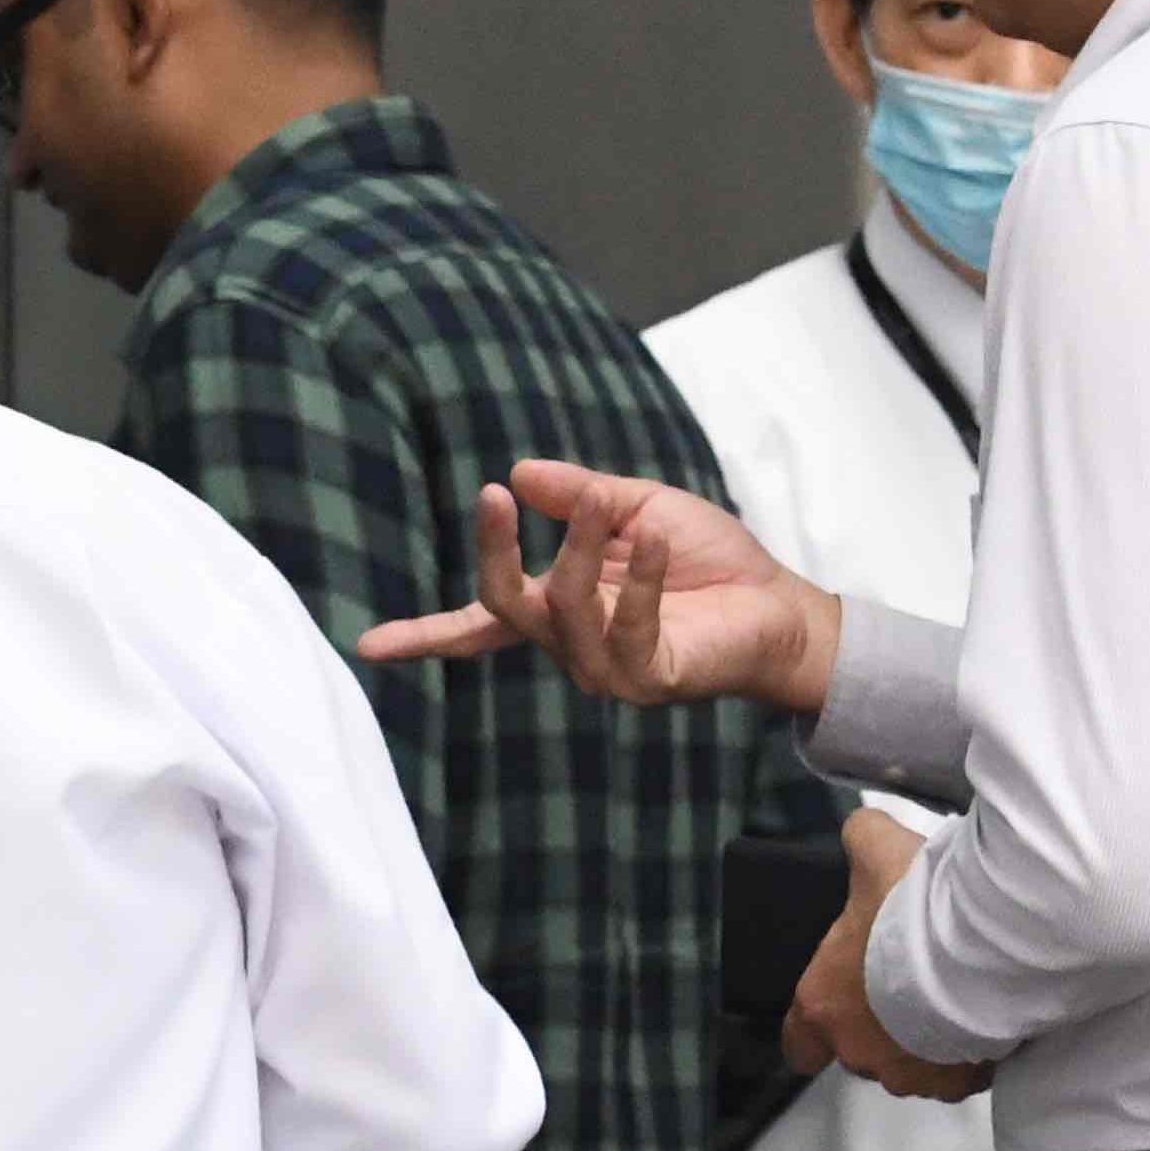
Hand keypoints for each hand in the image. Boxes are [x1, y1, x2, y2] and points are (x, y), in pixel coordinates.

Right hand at [361, 459, 846, 716]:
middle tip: (495, 498)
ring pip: (564, 610)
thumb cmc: (712, 562)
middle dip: (494, 553)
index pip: (479, 625)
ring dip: (581, 549)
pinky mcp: (650, 678)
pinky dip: (641, 581)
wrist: (782, 608)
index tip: (367, 646)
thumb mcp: (638, 508)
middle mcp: (571, 646)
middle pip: (505, 605)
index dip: (423, 636)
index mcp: (558, 610)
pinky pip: (629, 629)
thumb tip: (520, 471)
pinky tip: (659, 544)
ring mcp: (606, 668)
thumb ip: (580, 495)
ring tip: (603, 502)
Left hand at [785, 810, 990, 1102]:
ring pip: (916, 1066)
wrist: (988, 945)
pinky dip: (975, 1050)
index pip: (799, 1044)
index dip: (816, 1030)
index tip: (837, 1010)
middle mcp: (861, 1051)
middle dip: (885, 1026)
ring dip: (931, 1039)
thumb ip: (861, 842)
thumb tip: (864, 831)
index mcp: (823, 1005)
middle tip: (914, 983)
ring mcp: (914, 1074)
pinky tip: (990, 1011)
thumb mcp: (878, 852)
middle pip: (863, 1052)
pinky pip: (964, 1073)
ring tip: (959, 994)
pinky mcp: (963, 1083)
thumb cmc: (916, 905)